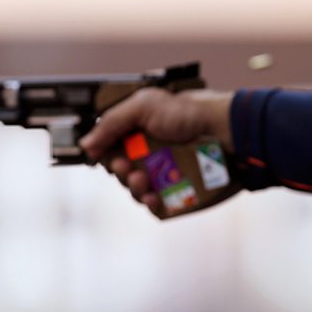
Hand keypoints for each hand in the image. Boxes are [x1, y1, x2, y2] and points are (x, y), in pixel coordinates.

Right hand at [79, 88, 236, 213]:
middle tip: (128, 167)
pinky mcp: (179, 191)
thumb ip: (112, 122)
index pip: (112, 151)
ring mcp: (165, 174)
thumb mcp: (144, 106)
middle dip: (121, 172)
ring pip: (138, 190)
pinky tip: (153, 199)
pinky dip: (151, 204)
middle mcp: (151, 154)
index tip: (108, 157)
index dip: (106, 156)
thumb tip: (86, 144)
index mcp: (140, 134)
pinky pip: (159, 205)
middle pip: (123, 173)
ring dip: (134, 187)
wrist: (225, 130)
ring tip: (143, 179)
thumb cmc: (189, 113)